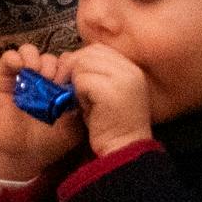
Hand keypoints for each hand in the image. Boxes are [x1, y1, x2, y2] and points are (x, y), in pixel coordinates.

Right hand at [0, 44, 84, 181]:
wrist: (23, 154)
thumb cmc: (50, 141)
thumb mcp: (74, 127)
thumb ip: (82, 108)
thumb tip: (85, 86)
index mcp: (60, 87)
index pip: (68, 64)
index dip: (71, 67)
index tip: (70, 81)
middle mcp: (42, 79)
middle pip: (51, 57)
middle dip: (55, 66)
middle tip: (54, 81)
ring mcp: (23, 77)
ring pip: (30, 51)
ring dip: (36, 59)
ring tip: (38, 74)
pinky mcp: (5, 78)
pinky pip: (8, 57)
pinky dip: (15, 58)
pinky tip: (21, 68)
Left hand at [56, 40, 154, 157]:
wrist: (124, 151)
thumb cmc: (111, 125)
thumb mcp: (108, 92)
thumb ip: (96, 72)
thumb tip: (69, 58)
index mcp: (132, 69)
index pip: (98, 49)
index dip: (81, 61)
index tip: (75, 79)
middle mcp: (130, 70)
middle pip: (88, 52)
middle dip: (74, 68)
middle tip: (71, 89)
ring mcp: (123, 78)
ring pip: (82, 64)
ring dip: (77, 83)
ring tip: (85, 102)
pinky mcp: (110, 89)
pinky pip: (82, 80)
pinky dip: (78, 94)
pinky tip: (86, 109)